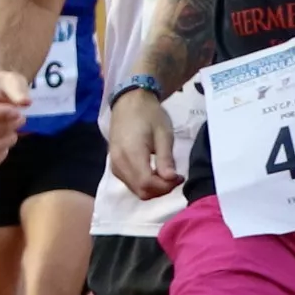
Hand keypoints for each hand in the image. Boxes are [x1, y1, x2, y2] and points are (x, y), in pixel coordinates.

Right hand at [103, 85, 178, 202]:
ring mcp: (115, 166)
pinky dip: (144, 184)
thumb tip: (171, 179)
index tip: (180, 177)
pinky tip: (154, 173)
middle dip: (161, 189)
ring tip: (166, 174)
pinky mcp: (115, 166)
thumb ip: (166, 158)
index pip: (147, 183)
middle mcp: (119, 164)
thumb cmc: (149, 115)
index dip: (165, 186)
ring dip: (153, 188)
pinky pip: (130, 184)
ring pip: (136, 190)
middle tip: (175, 177)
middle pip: (141, 191)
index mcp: (131, 153)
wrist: (128, 103)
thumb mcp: (163, 134)